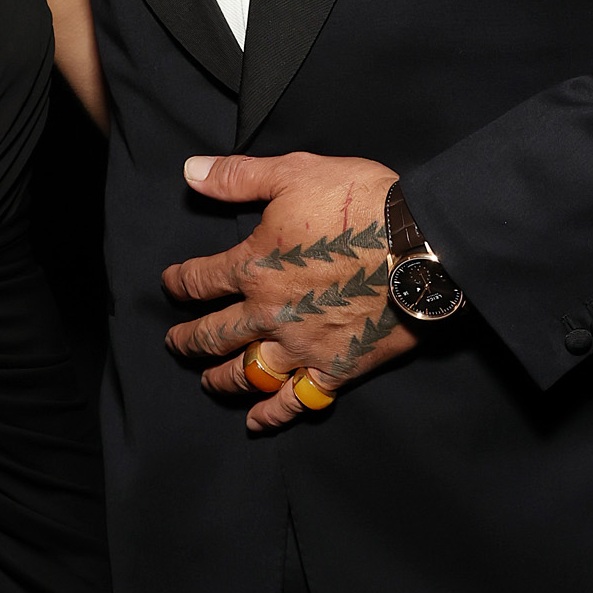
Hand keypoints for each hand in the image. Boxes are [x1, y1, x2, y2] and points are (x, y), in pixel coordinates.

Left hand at [163, 152, 417, 434]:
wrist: (421, 244)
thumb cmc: (362, 203)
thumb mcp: (295, 173)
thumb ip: (238, 176)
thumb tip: (190, 171)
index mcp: (253, 266)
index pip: (198, 280)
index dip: (178, 283)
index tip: (171, 285)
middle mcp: (267, 312)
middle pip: (212, 335)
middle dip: (187, 340)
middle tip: (175, 343)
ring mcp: (300, 346)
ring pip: (243, 372)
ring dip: (219, 378)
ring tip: (208, 380)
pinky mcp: (335, 369)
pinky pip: (294, 401)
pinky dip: (271, 414)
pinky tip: (255, 421)